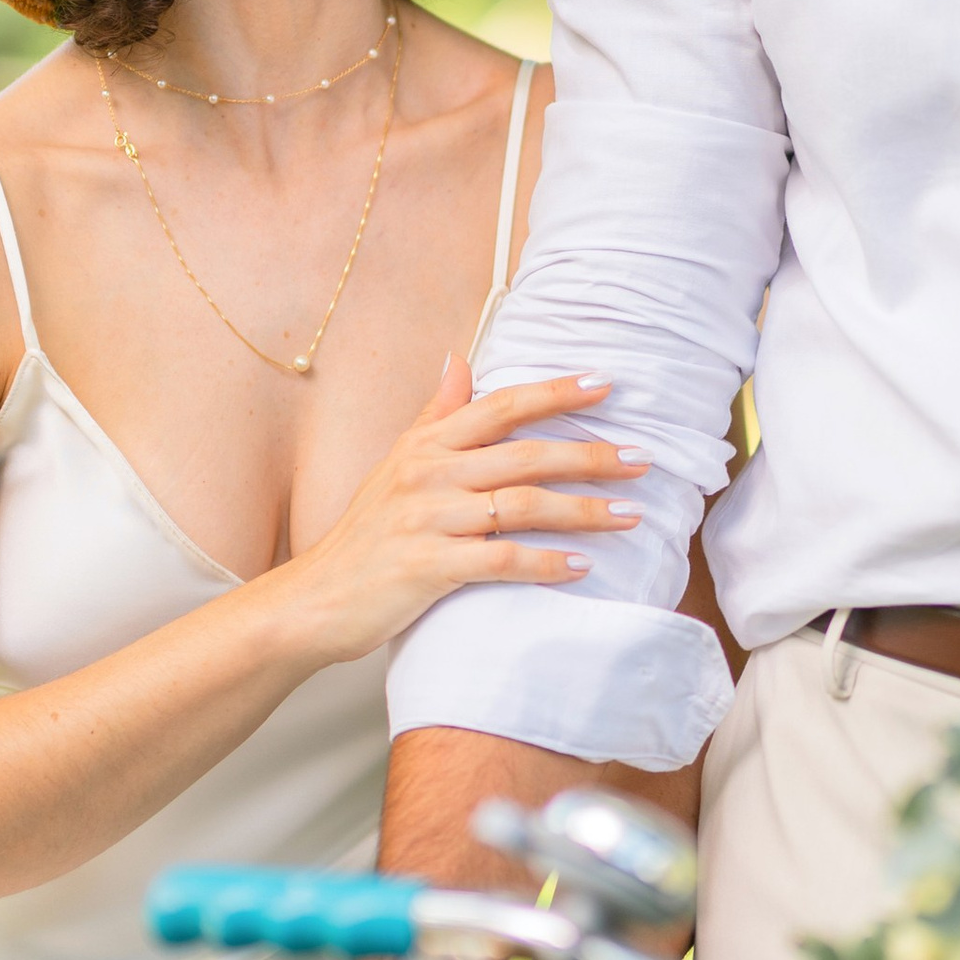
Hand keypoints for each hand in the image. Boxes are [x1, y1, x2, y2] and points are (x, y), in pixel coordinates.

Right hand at [272, 362, 645, 666]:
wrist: (316, 599)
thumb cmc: (366, 534)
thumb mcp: (395, 464)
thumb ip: (435, 414)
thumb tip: (458, 359)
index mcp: (426, 444)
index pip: (500, 406)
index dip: (554, 392)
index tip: (606, 385)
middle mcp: (427, 474)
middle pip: (524, 453)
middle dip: (590, 455)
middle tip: (643, 459)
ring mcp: (426, 520)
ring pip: (521, 505)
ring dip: (583, 510)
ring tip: (630, 515)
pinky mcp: (427, 566)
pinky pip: (500, 559)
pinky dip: (546, 562)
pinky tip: (583, 566)